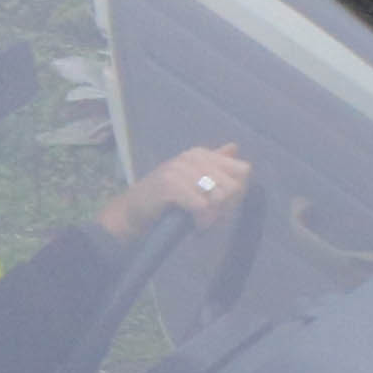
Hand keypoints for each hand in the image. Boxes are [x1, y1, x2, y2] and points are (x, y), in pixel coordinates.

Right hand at [96, 143, 250, 242]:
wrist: (130, 213)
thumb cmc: (163, 199)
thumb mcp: (191, 178)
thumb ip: (213, 163)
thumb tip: (234, 147)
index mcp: (200, 154)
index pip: (242, 170)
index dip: (238, 191)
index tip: (223, 205)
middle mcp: (191, 158)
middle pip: (234, 186)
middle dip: (227, 208)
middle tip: (210, 217)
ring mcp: (179, 170)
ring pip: (220, 197)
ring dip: (214, 217)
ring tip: (201, 221)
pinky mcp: (170, 186)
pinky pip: (203, 207)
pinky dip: (202, 222)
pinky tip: (195, 226)